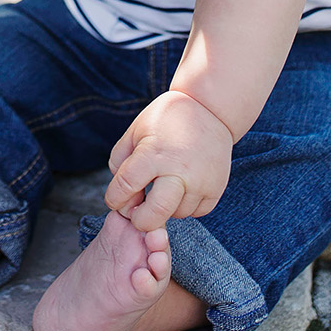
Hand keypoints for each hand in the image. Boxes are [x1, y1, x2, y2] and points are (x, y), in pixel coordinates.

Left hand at [103, 91, 233, 231]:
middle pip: (153, 216)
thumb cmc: (167, 120)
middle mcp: (178, 172)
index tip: (116, 199)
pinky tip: (180, 189)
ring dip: (164, 209)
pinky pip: (196, 213)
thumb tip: (122, 195)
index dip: (114, 199)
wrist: (210, 109)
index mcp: (153, 154)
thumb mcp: (135, 131)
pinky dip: (185, 206)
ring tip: (163, 187)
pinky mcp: (216, 189)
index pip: (125, 188)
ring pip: (175, 215)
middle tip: (137, 210)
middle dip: (139, 220)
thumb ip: (121, 162)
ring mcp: (200, 182)